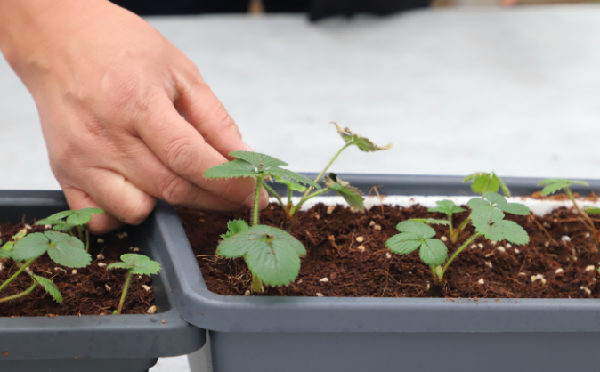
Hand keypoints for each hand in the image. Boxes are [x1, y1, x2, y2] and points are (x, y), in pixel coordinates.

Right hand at [0, 0, 265, 232]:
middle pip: (171, 189)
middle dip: (213, 201)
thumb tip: (243, 159)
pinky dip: (123, 214)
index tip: (254, 194)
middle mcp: (106, 136)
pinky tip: (137, 189)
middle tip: (233, 198)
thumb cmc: (122, 48)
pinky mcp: (63, 173)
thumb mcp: (180, 71)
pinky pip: (98, 218)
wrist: (59, 39)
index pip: (193, 160)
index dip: (229, 184)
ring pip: (136, 211)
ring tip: (176, 179)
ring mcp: (80, 159)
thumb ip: (214, 120)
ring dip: (168, 207)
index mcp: (138, 104)